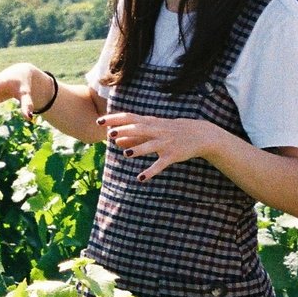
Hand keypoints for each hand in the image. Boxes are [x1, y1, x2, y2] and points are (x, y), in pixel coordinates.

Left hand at [95, 113, 223, 181]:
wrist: (199, 134)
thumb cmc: (171, 131)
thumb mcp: (153, 131)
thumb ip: (133, 137)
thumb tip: (115, 141)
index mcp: (150, 123)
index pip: (129, 118)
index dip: (114, 119)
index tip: (99, 121)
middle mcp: (157, 131)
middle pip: (139, 129)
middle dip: (125, 131)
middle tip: (110, 134)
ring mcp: (165, 143)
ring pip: (150, 146)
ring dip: (139, 149)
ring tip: (126, 154)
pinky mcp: (172, 155)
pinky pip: (160, 164)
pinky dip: (151, 171)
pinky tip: (140, 178)